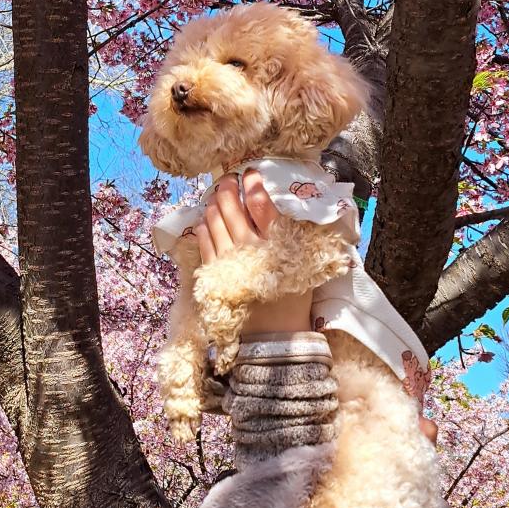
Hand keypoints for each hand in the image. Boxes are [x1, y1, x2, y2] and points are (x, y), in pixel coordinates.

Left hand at [195, 170, 312, 333]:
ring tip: (219, 194)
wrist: (274, 334)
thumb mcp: (305, 262)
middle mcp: (250, 248)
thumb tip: (291, 200)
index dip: (253, 184)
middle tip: (230, 179)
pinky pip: (203, 239)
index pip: (261, 204)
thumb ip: (298, 232)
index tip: (251, 173)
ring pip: (214, 219)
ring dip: (215, 201)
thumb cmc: (293, 295)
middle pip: (231, 207)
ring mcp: (228, 260)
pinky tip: (209, 217)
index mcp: (276, 244)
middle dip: (228, 186)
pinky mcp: (213, 271)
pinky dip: (205, 223)